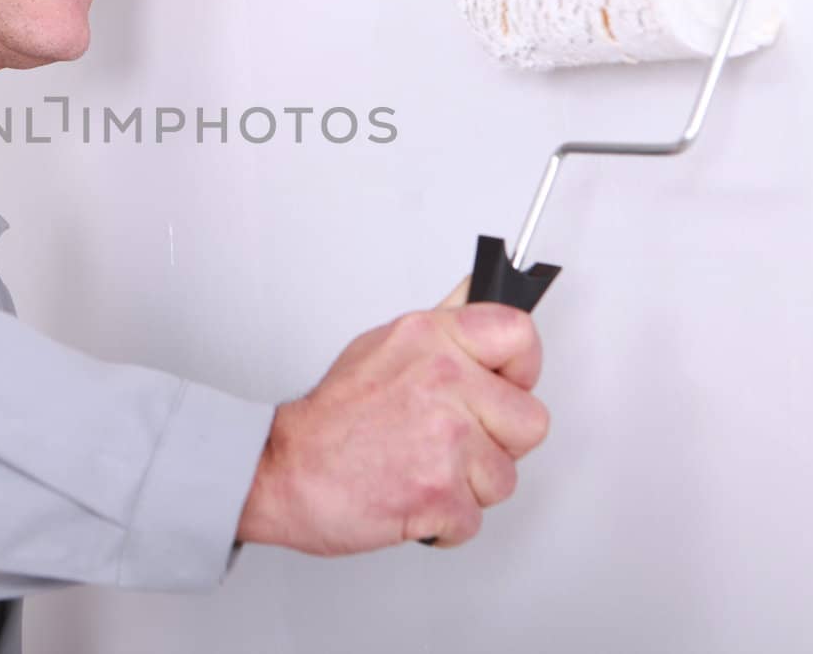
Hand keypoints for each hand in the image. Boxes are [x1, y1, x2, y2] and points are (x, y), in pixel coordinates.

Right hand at [235, 277, 547, 552]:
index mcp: (431, 338)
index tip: (505, 386)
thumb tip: (476, 292)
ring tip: (422, 468)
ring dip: (468, 487)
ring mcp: (445, 437)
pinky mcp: (440, 491)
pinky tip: (413, 496)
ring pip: (505, 477)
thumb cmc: (330, 419)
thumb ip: (442, 328)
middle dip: (496, 443)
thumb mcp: (384, 346)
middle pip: (529, 422)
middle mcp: (443, 379)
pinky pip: (476, 518)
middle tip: (451, 441)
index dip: (521, 370)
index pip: (519, 335)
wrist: (283, 470)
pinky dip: (445, 521)